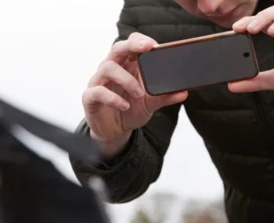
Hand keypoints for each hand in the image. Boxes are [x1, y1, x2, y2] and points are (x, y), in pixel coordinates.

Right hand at [82, 33, 187, 157]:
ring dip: (127, 79)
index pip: (131, 43)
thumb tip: (184, 91)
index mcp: (127, 65)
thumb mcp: (151, 103)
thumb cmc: (130, 110)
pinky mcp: (90, 97)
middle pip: (117, 48)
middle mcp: (111, 68)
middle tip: (147, 49)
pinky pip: (97, 91)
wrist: (115, 131)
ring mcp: (99, 81)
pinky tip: (124, 106)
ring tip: (140, 94)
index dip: (140, 40)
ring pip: (108, 67)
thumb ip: (165, 96)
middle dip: (132, 45)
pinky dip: (113, 98)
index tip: (155, 46)